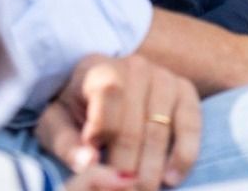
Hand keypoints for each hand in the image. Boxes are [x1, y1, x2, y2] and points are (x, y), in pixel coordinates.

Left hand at [37, 54, 199, 190]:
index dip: (103, 128)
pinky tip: (171, 179)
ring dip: (152, 167)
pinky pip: (190, 126)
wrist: (102, 89)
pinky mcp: (185, 93)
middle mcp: (136, 68)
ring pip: (160, 129)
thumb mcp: (56, 123)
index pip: (109, 94)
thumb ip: (66, 143)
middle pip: (134, 122)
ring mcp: (164, 78)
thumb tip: (88, 163)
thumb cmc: (74, 110)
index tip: (95, 159)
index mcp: (99, 68)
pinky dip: (183, 155)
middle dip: (126, 165)